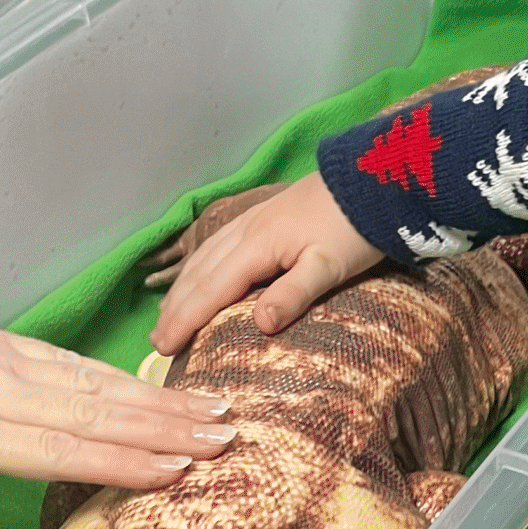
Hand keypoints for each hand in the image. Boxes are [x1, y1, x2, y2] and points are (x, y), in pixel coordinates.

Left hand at [0, 291, 235, 528]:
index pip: (58, 449)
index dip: (122, 461)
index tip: (179, 469)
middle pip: (94, 413)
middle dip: (166, 428)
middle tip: (228, 438)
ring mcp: (4, 361)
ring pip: (94, 383)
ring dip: (158, 398)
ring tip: (214, 409)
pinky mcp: (3, 343)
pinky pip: (73, 363)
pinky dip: (121, 375)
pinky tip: (154, 384)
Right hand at [148, 171, 382, 356]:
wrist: (371, 180)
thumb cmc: (354, 228)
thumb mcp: (329, 266)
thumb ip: (294, 295)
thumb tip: (259, 324)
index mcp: (257, 247)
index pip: (210, 290)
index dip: (184, 320)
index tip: (163, 348)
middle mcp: (245, 233)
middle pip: (199, 275)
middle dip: (175, 309)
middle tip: (156, 342)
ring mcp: (251, 222)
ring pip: (204, 258)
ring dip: (182, 288)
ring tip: (166, 315)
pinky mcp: (262, 217)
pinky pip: (216, 246)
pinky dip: (198, 268)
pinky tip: (198, 276)